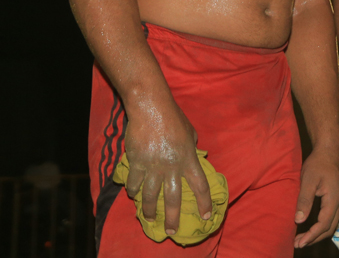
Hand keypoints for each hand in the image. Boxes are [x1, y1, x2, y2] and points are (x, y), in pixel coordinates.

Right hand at [122, 105, 210, 236]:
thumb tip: (193, 156)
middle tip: (172, 232)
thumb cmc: (173, 117)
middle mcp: (172, 167)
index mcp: (189, 159)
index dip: (204, 202)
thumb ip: (192, 147)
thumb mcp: (191, 132)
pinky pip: (134, 183)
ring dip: (150, 210)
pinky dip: (132, 190)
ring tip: (150, 219)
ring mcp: (153, 166)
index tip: (205, 216)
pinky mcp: (137, 163)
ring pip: (151, 196)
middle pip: (174, 199)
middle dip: (173, 218)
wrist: (151, 107)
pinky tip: (133, 194)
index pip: (200, 186)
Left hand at [293, 148, 338, 247]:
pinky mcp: (337, 200)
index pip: (323, 224)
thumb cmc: (317, 164)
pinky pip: (331, 218)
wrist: (328, 151)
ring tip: (302, 239)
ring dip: (317, 234)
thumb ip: (304, 201)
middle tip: (298, 244)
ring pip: (331, 225)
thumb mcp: (308, 181)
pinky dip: (321, 227)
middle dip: (314, 238)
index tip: (299, 243)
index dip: (311, 236)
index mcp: (333, 199)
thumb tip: (298, 220)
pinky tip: (310, 227)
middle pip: (329, 228)